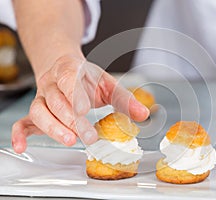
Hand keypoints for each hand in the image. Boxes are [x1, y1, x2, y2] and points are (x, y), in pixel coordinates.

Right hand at [11, 55, 149, 152]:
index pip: (69, 80)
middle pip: (57, 101)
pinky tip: (22, 145)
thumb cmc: (86, 78)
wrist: (63, 68)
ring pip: (40, 111)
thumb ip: (125, 98)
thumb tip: (143, 114)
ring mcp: (42, 98)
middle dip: (72, 120)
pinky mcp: (37, 111)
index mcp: (70, 70)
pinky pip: (23, 121)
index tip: (85, 109)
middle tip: (88, 135)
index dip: (75, 94)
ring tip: (70, 139)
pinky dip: (20, 134)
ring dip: (53, 128)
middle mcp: (52, 84)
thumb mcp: (107, 83)